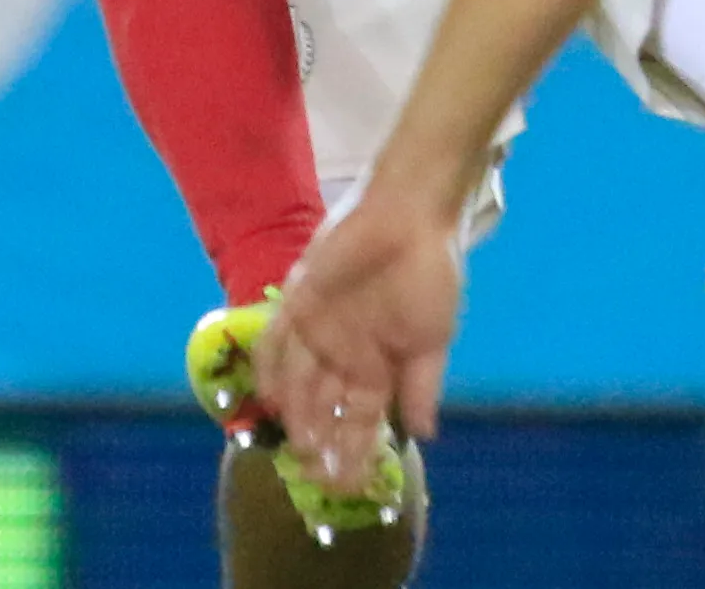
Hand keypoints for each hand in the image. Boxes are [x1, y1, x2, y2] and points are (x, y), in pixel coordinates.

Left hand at [257, 184, 462, 495]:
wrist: (411, 216)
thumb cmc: (430, 276)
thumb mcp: (433, 340)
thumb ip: (422, 387)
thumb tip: (424, 435)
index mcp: (377, 369)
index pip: (361, 423)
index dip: (355, 455)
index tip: (350, 486)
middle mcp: (342, 355)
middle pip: (325, 410)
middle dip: (322, 443)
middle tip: (317, 474)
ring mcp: (318, 330)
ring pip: (299, 384)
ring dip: (299, 415)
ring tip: (302, 445)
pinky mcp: (298, 301)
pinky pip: (276, 340)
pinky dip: (271, 368)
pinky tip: (271, 395)